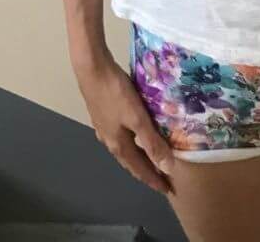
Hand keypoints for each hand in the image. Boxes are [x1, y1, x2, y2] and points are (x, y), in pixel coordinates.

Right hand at [75, 51, 173, 193]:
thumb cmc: (115, 93)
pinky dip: (133, 141)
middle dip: (147, 171)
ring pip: (125, 148)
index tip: (167, 190)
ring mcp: (104, 126)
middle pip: (131, 161)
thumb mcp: (137, 118)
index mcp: (118, 144)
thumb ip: (151, 141)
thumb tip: (166, 167)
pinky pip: (122, 135)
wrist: (91, 69)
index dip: (153, 180)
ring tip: (153, 158)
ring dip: (139, 156)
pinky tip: (137, 133)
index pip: (139, 169)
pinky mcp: (103, 114)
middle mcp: (109, 139)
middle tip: (163, 178)